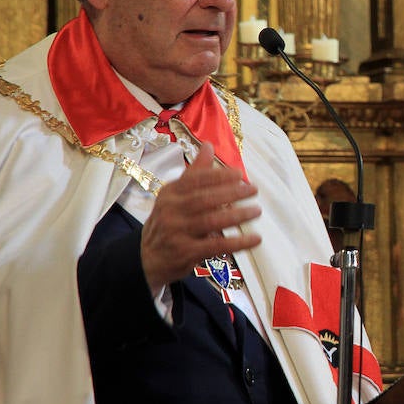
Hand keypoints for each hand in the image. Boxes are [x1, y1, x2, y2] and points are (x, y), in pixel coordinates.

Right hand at [141, 142, 262, 289]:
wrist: (147, 258)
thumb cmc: (168, 222)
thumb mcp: (175, 196)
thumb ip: (194, 173)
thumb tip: (208, 145)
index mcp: (170, 193)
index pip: (195, 180)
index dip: (218, 176)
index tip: (239, 174)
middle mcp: (171, 211)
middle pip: (204, 199)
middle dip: (231, 193)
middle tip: (253, 190)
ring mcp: (177, 232)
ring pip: (211, 221)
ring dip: (237, 215)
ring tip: (256, 210)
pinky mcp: (185, 252)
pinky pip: (216, 246)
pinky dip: (237, 242)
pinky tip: (254, 239)